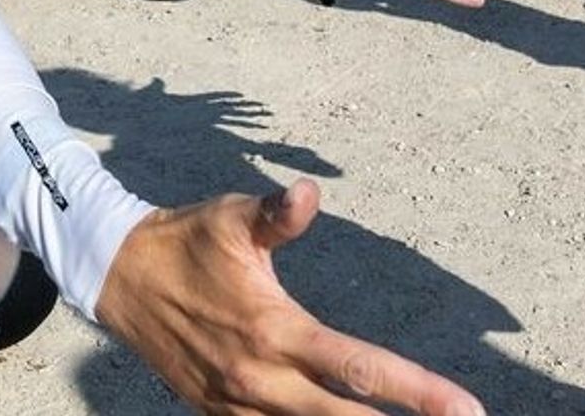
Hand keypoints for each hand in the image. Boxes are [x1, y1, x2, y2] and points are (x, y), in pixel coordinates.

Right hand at [97, 180, 486, 415]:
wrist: (118, 277)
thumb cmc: (186, 241)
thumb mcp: (231, 217)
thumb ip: (277, 215)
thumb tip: (309, 192)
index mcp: (275, 331)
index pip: (360, 369)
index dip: (419, 393)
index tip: (465, 408)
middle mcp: (261, 380)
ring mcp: (239, 406)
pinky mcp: (221, 415)